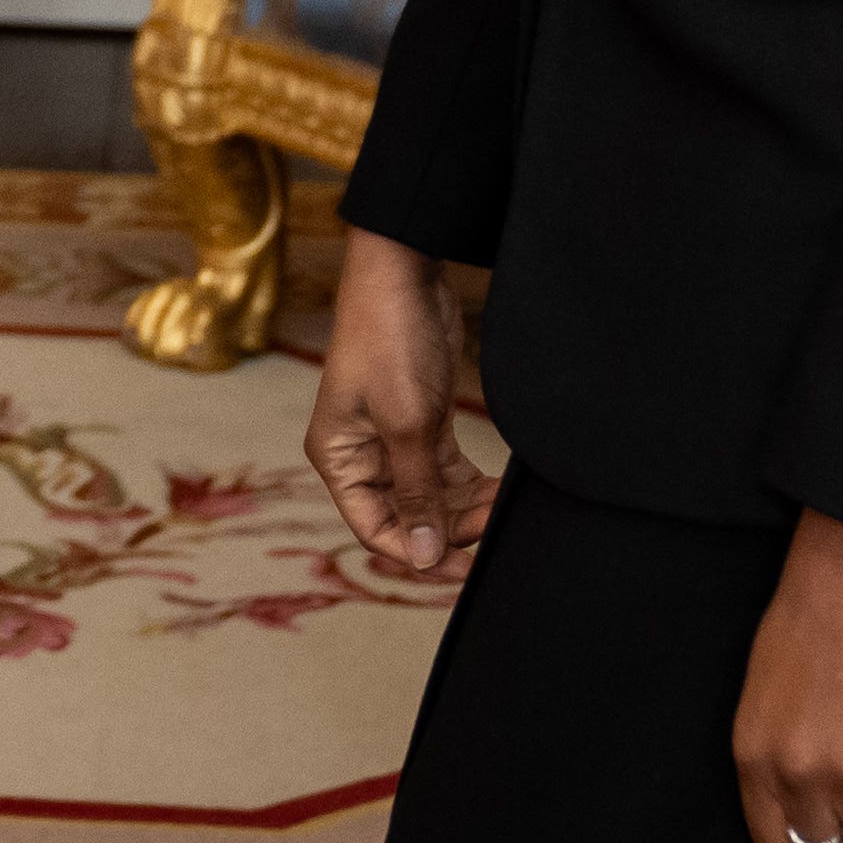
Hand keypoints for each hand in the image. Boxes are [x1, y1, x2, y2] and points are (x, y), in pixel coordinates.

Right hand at [305, 223, 496, 573]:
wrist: (404, 275)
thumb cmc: (389, 343)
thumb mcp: (406, 426)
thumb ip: (417, 493)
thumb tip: (425, 556)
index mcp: (339, 459)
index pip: (375, 527)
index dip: (417, 553)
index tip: (462, 567)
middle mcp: (361, 454)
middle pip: (406, 515)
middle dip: (450, 527)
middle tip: (494, 531)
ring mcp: (391, 438)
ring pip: (431, 495)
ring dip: (466, 507)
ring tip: (503, 509)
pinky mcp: (420, 421)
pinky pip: (445, 470)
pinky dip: (471, 483)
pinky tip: (499, 491)